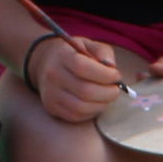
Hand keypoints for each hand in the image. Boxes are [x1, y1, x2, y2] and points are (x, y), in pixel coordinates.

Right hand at [25, 33, 140, 124]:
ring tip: (107, 96)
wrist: (46, 64)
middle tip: (116, 89)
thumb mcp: (89, 45)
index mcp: (62, 56)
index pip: (83, 67)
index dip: (105, 74)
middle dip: (108, 93)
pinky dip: (92, 112)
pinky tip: (96, 103)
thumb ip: (103, 53)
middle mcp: (53, 75)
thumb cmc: (74, 54)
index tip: (116, 75)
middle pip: (85, 91)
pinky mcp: (52, 108)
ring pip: (81, 107)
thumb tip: (112, 68)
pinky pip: (76, 116)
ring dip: (102, 104)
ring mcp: (50, 94)